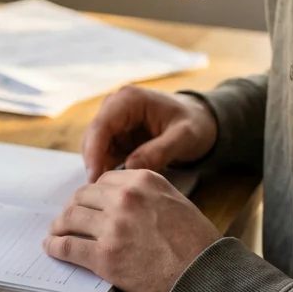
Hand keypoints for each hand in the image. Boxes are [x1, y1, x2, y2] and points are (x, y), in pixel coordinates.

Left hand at [44, 169, 221, 291]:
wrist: (205, 276)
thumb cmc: (198, 244)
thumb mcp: (176, 202)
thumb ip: (148, 195)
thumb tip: (119, 199)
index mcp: (143, 181)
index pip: (104, 180)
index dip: (92, 194)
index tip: (87, 204)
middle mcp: (125, 198)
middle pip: (83, 197)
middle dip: (72, 208)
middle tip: (67, 219)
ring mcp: (113, 227)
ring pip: (70, 218)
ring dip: (59, 226)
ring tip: (56, 232)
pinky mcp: (105, 256)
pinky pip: (68, 246)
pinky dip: (55, 247)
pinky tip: (51, 248)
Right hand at [82, 86, 216, 180]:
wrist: (199, 120)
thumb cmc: (194, 124)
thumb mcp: (184, 138)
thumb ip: (158, 151)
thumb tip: (129, 168)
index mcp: (129, 99)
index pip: (102, 125)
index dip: (94, 152)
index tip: (95, 178)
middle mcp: (115, 106)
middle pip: (92, 136)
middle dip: (94, 163)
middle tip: (100, 191)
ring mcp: (114, 121)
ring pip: (94, 147)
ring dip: (99, 168)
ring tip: (110, 192)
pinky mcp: (116, 136)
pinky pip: (104, 154)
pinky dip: (107, 169)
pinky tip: (116, 186)